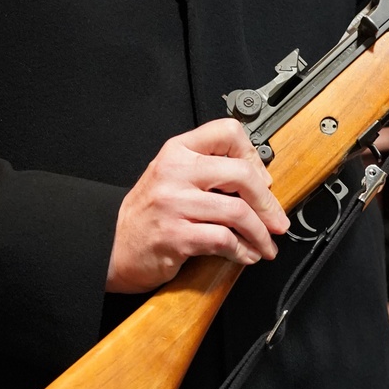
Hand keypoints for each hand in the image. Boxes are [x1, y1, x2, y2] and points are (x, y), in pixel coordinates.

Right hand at [106, 118, 290, 293]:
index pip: (227, 132)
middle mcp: (175, 173)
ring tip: (265, 244)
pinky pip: (223, 240)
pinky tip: (245, 255)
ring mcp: (174, 204)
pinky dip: (242, 251)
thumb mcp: (171, 176)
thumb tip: (257, 178)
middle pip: (241, 174)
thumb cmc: (148, 213)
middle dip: (267, 202)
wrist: (112, 244)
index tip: (262, 179)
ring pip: (237, 211)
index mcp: (177, 152)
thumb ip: (206, 170)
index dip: (253, 155)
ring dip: (260, 233)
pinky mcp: (175, 236)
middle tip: (276, 219)